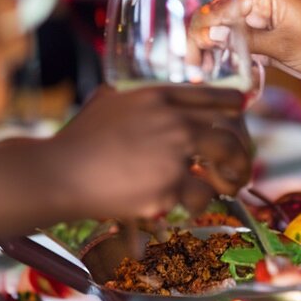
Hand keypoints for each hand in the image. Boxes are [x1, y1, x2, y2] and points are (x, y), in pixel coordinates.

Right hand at [46, 85, 247, 218]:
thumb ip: (137, 97)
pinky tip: (192, 205)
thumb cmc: (78, 139)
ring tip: (229, 187)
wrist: (58, 173)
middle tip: (240, 164)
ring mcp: (174, 154)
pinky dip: (200, 202)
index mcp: (161, 96)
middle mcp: (174, 121)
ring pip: (227, 163)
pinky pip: (202, 195)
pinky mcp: (168, 187)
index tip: (242, 114)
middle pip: (232, 131)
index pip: (216, 96)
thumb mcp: (109, 101)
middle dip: (242, 150)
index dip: (235, 106)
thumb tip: (151, 96)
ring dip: (233, 178)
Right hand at [191, 0, 300, 92]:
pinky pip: (238, 47)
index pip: (218, 9)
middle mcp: (259, 2)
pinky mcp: (267, 41)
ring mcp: (262, 22)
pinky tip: (223, 76)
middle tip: (195, 73)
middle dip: (202, 44)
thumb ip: (246, 41)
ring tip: (204, 77)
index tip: (195, 60)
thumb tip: (211, 36)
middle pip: (216, 20)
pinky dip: (230, 61)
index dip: (201, 33)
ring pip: (224, 35)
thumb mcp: (286, 46)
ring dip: (213, 55)